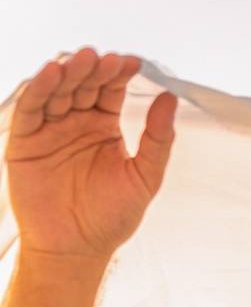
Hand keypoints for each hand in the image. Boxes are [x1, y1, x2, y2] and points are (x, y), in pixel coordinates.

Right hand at [5, 48, 176, 260]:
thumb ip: (159, 138)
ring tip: (81, 59)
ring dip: (67, 73)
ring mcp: (49, 130)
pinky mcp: (25, 143)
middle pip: (84, 85)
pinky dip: (39, 90)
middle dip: (94, 69)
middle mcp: (76, 123)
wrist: (78, 249)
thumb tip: (170, 98)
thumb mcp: (145, 175)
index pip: (111, 90)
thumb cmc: (113, 216)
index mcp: (104, 126)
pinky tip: (51, 74)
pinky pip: (31, 110)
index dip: (120, 74)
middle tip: (104, 58)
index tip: (133, 63)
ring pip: (57, 92)